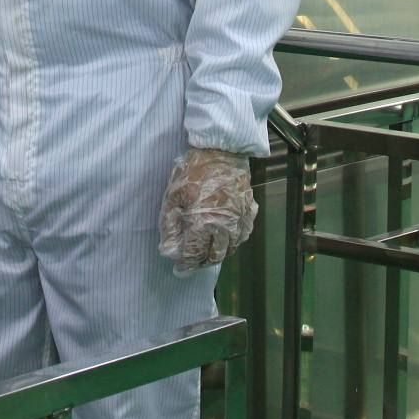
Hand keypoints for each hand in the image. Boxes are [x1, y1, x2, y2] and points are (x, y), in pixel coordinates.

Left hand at [157, 146, 257, 274]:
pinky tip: (227, 239)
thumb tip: (169, 251)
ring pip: (232, 248)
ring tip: (206, 252)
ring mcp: (240, 219)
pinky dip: (235, 242)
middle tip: (191, 262)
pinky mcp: (249, 209)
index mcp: (204, 224)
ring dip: (218, 254)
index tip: (178, 269)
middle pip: (215, 255)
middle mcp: (225, 226)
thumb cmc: (194, 171)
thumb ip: (170, 226)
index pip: (195, 254)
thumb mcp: (173, 196)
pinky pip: (244, 234)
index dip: (185, 264)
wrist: (222, 150)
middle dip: (201, 262)